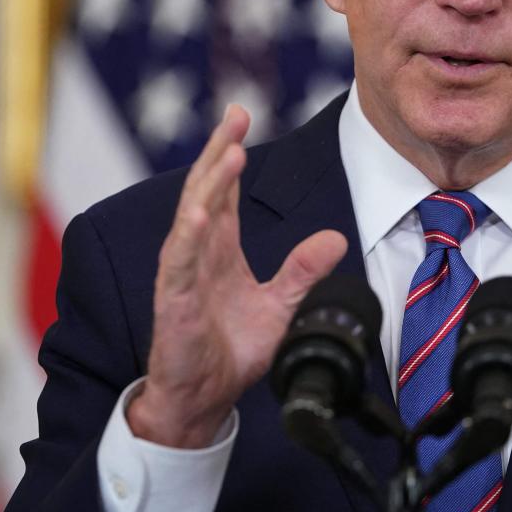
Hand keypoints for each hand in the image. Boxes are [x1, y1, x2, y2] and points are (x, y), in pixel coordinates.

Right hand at [127, 105, 347, 447]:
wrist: (203, 398)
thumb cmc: (231, 351)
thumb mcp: (280, 305)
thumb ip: (303, 271)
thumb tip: (336, 237)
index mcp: (219, 249)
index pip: (224, 191)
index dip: (231, 153)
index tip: (242, 116)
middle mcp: (198, 252)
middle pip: (207, 189)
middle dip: (221, 150)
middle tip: (236, 113)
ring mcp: (183, 273)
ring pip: (193, 216)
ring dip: (211, 183)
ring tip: (230, 150)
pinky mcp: (175, 299)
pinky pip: (181, 261)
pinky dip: (189, 234)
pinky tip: (200, 210)